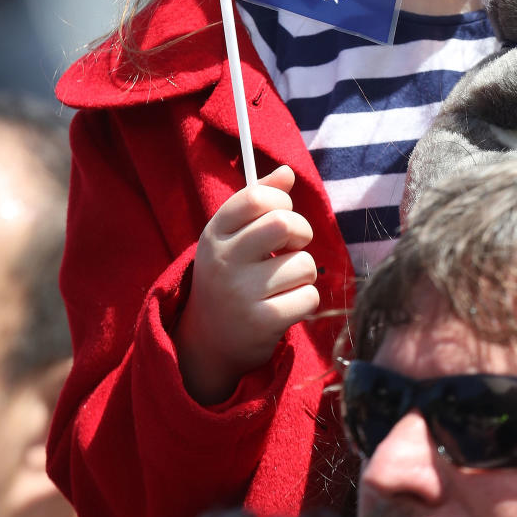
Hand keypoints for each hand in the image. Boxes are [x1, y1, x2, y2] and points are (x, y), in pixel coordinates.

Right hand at [175, 165, 318, 404]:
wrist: (208, 343)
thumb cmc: (229, 278)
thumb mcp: (232, 238)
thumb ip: (258, 202)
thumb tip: (287, 173)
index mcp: (214, 235)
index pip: (256, 197)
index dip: (282, 202)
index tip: (282, 217)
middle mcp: (223, 261)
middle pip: (285, 223)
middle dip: (302, 232)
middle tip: (294, 247)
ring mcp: (240, 293)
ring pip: (304, 264)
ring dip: (304, 273)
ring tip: (284, 283)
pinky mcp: (261, 322)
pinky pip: (308, 296)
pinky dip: (305, 300)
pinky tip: (285, 306)